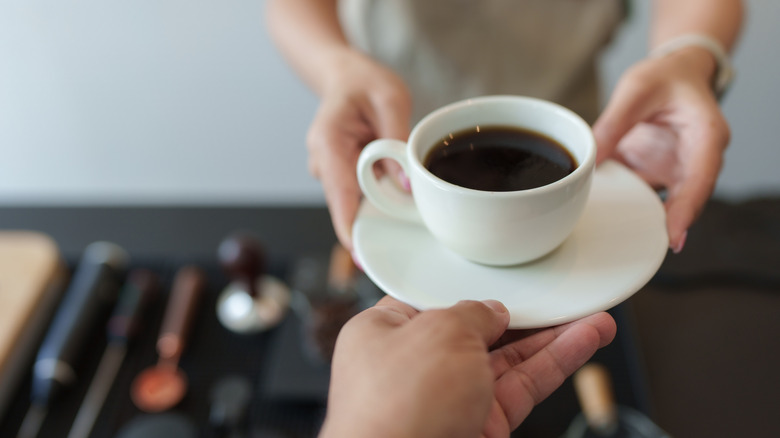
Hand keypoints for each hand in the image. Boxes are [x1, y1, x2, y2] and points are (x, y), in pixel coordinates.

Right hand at [306, 50, 411, 250]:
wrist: (345, 77)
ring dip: (376, 203)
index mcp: (329, 141)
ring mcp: (327, 170)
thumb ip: (397, 139)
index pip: (338, 191)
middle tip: (398, 230)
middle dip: (369, 220)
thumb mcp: (391, 99)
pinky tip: (389, 182)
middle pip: (344, 203)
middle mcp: (322, 160)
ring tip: (398, 187)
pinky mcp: (338, 176)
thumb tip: (405, 183)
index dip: (348, 224)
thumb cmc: (365, 83)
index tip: (358, 252)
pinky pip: (357, 193)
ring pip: (352, 200)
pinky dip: (374, 194)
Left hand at [320, 297, 615, 437]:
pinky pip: (525, 384)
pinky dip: (557, 362)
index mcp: (384, 332)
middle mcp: (416, 366)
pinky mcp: (481, 424)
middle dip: (523, 312)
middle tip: (560, 294)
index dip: (471, 288)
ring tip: (591, 316)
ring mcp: (450, 398)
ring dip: (553, 336)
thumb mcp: (439, 332)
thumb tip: (493, 312)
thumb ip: (472, 313)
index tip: (504, 278)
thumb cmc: (398, 408)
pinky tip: (585, 339)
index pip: (433, 300)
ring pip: (510, 358)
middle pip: (478, 329)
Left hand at [593, 47, 729, 252]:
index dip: (688, 208)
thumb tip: (590, 156)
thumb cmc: (664, 78)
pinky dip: (626, 203)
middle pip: (687, 199)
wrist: (671, 75)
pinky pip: (642, 193)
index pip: (701, 177)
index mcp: (706, 135)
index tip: (674, 234)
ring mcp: (677, 169)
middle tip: (650, 248)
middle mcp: (697, 159)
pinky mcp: (657, 173)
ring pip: (664, 202)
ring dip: (646, 219)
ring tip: (625, 241)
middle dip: (670, 225)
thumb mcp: (636, 89)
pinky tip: (607, 216)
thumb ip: (614, 122)